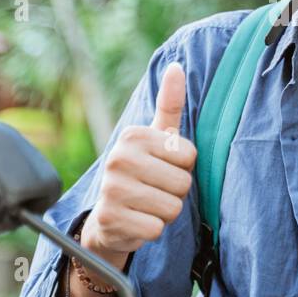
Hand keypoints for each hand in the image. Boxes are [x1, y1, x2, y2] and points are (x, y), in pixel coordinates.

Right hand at [80, 62, 196, 278]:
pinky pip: (156, 228)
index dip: (182, 168)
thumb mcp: (156, 137)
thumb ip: (169, 104)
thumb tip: (176, 67)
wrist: (108, 217)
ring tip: (146, 206)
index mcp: (133, 135)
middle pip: (182, 183)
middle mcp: (118, 158)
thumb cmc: (142, 172)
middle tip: (154, 191)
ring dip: (165, 212)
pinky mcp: (110, 218)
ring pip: (171, 207)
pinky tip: (136, 221)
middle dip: (175, 193)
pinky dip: (152, 230)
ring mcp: (112, 188)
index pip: (189, 156)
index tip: (162, 168)